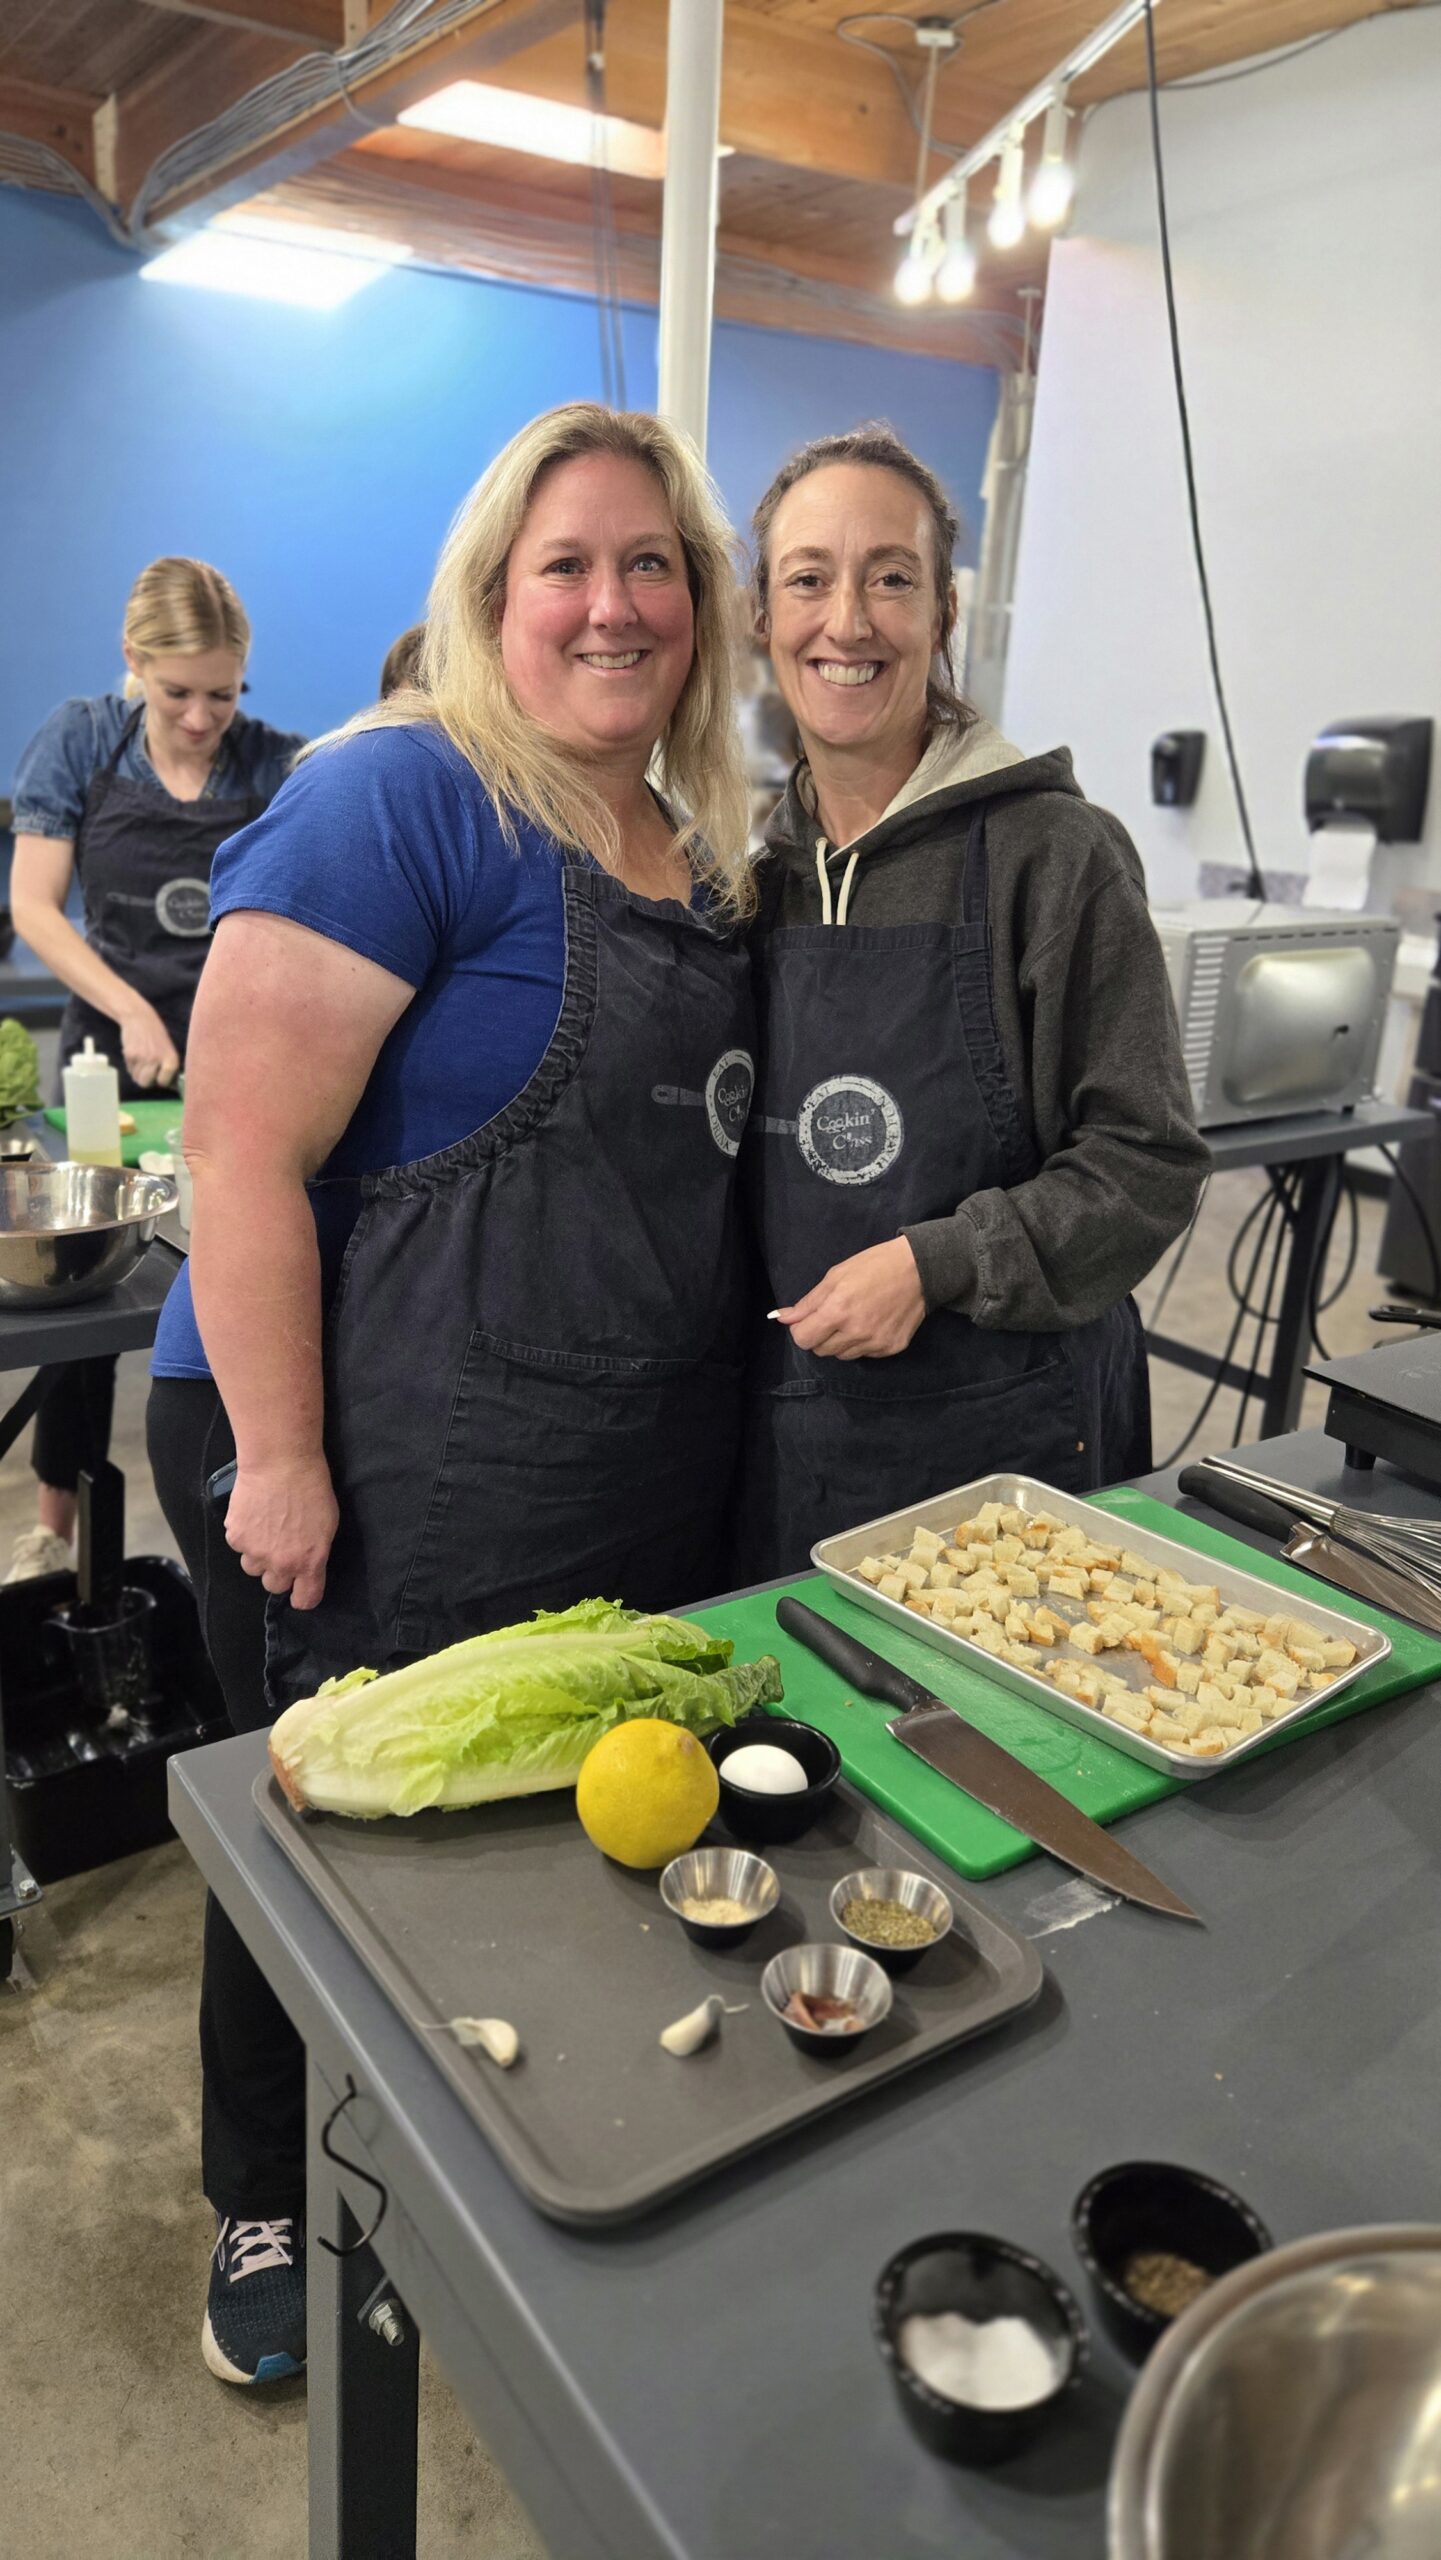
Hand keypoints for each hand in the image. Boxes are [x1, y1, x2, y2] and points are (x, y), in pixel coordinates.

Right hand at [117, 1000, 179, 1090]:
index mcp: (171, 1059)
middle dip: (146, 1080)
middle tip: (148, 1072)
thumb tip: (166, 1083)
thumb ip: (167, 1065)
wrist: (139, 1018)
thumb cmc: (156, 1034)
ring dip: (137, 1073)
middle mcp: (157, 1060)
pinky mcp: (129, 1055)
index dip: (160, 1081)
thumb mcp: (168, 1049)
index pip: (163, 1082)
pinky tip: (135, 1055)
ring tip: (141, 1061)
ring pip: (136, 1077)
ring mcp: (142, 1058)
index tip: (159, 1076)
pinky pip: (129, 1069)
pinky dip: (131, 1065)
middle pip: (146, 1083)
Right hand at [223, 1455, 338, 1610]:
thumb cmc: (311, 1487)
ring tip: (265, 1527)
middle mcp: (281, 1563)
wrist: (281, 1462)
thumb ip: (316, 1551)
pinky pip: (238, 1546)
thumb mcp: (328, 1524)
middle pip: (274, 1586)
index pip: (305, 1600)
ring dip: (258, 1554)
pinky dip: (243, 1534)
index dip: (302, 1596)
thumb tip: (307, 1564)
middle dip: (277, 1571)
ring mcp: (255, 1552)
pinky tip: (253, 1514)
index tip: (300, 1589)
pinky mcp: (235, 1537)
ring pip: (253, 1567)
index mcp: (309, 1562)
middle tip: (281, 1547)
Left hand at [773, 1237, 926, 1360]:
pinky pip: (864, 1355)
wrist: (920, 1270)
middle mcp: (855, 1332)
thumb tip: (781, 1318)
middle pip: (821, 1350)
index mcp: (837, 1311)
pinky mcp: (891, 1349)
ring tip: (855, 1318)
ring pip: (842, 1355)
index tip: (810, 1319)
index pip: (803, 1339)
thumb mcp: (836, 1276)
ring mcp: (875, 1343)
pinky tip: (873, 1323)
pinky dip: (862, 1343)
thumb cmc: (874, 1266)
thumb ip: (808, 1302)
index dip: (801, 1329)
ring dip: (841, 1341)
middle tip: (834, 1316)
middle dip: (820, 1336)